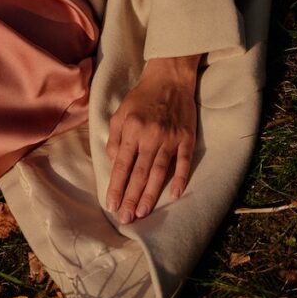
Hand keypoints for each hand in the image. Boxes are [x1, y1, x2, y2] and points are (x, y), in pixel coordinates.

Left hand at [105, 55, 199, 223]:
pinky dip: (180, 178)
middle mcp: (150, 136)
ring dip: (150, 195)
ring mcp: (170, 138)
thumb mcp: (120, 113)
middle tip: (125, 219)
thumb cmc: (141, 97)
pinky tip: (175, 195)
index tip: (111, 205)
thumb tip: (114, 162)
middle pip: (139, 174)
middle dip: (131, 198)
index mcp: (131, 129)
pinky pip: (183, 162)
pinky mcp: (186, 138)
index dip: (116, 186)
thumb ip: (115, 138)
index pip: (121, 165)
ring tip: (142, 213)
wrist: (169, 78)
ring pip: (159, 172)